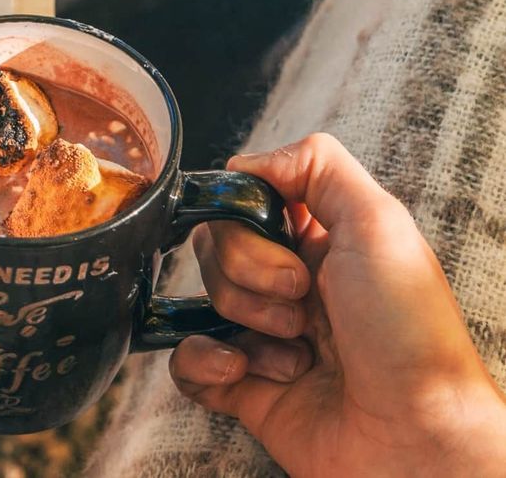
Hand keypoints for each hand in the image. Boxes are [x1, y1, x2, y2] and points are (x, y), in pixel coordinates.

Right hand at [170, 133, 505, 476]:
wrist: (417, 442)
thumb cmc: (410, 334)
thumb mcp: (381, 222)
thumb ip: (316, 164)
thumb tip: (244, 163)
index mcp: (321, 237)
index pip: (247, 197)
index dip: (248, 214)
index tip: (283, 236)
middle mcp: (290, 280)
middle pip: (218, 242)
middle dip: (252, 270)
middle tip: (303, 299)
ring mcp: (266, 334)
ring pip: (206, 295)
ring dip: (247, 318)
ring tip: (299, 348)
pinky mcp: (245, 387)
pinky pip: (186, 359)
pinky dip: (203, 360)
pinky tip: (244, 370)